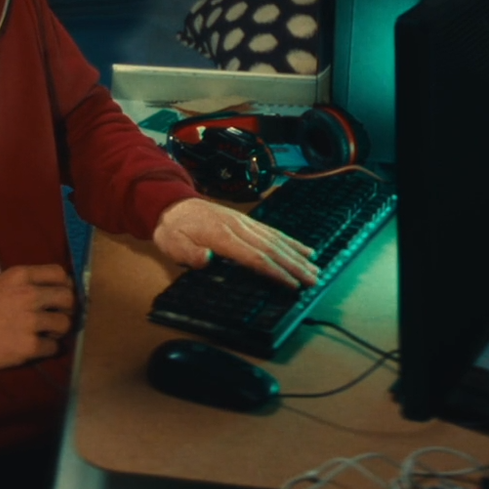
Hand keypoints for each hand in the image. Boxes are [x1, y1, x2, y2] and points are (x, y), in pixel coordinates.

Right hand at [0, 264, 75, 369]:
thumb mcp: (1, 282)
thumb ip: (26, 282)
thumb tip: (52, 288)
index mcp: (21, 276)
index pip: (59, 273)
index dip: (65, 285)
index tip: (60, 295)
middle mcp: (29, 295)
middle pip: (68, 298)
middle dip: (67, 309)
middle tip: (58, 316)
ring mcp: (31, 321)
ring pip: (65, 324)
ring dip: (59, 330)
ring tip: (47, 333)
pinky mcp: (30, 345)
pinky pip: (54, 347)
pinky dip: (48, 349)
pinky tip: (37, 346)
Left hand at [153, 197, 320, 286]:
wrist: (172, 204)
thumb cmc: (173, 230)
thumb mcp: (173, 244)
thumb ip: (189, 253)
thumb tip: (207, 259)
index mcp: (222, 236)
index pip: (255, 256)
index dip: (275, 271)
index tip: (292, 284)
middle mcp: (239, 227)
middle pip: (272, 248)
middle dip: (295, 266)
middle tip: (314, 280)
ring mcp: (245, 222)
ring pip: (276, 239)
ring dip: (297, 255)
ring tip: (315, 268)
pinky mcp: (247, 221)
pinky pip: (272, 231)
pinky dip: (291, 241)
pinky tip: (304, 249)